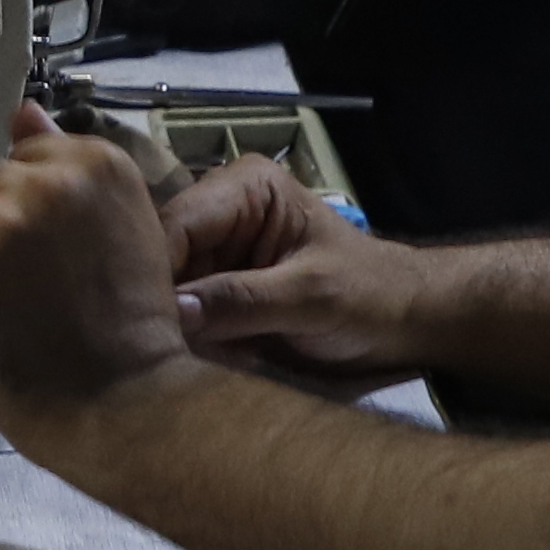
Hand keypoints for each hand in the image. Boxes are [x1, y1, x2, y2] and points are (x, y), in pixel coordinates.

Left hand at [0, 106, 193, 452]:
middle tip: (21, 285)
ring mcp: (0, 224)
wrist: (125, 401)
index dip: (25, 206)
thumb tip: (22, 112)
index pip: (21, 157)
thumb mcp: (122, 228)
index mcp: (95, 163)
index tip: (44, 248)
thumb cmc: (129, 328)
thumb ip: (68, 169)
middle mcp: (46, 182)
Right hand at [162, 161, 427, 385]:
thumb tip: (175, 310)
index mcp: (244, 187)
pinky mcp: (212, 289)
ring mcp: (212, 252)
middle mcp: (217, 211)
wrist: (401, 322)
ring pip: (162, 289)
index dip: (156, 274)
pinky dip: (185, 341)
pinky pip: (178, 313)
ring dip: (171, 328)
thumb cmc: (369, 296)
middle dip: (159, 303)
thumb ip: (244, 299)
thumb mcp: (312, 296)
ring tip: (176, 362)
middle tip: (159, 352)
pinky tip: (190, 363)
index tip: (148, 326)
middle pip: (158, 256)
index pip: (173, 224)